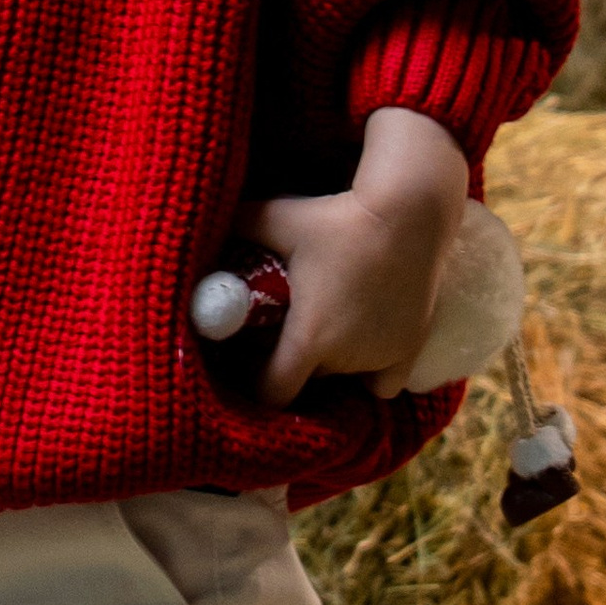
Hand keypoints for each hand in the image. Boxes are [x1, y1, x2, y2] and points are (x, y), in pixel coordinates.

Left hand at [236, 108, 467, 407]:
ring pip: (343, 379)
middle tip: (282, 333)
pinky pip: (383, 385)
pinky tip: (361, 349)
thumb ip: (236, 227)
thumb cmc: (335, 217)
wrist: (408, 212)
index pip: (274, 392)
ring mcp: (381, 357)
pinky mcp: (410, 348)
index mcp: (309, 338)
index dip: (257, 384)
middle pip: (308, 380)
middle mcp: (345, 358)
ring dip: (329, 365)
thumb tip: (195, 226)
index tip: (250, 364)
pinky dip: (370, 375)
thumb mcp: (276, 219)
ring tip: (321, 331)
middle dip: (291, 364)